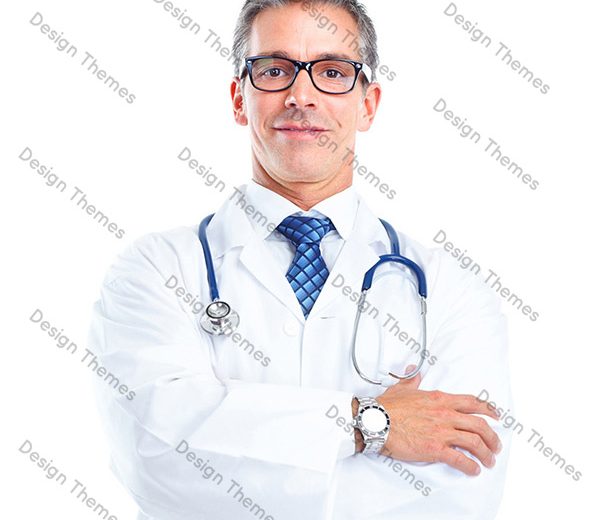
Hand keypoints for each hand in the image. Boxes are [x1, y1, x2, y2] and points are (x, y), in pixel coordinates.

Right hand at [376, 365, 502, 475]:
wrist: (376, 421)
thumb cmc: (387, 407)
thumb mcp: (402, 388)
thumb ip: (412, 380)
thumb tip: (413, 371)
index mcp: (440, 399)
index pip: (472, 402)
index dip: (489, 410)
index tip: (497, 416)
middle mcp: (445, 414)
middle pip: (479, 425)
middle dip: (492, 437)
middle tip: (495, 445)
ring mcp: (441, 432)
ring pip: (474, 442)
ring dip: (486, 453)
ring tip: (489, 461)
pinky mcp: (434, 449)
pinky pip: (459, 459)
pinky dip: (470, 466)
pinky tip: (473, 470)